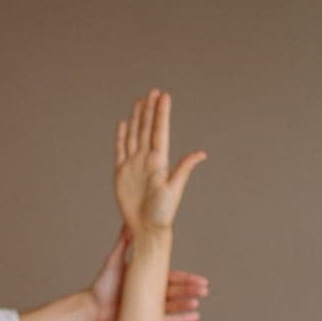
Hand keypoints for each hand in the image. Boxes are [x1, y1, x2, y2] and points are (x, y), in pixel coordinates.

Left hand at [88, 227, 208, 320]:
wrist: (92, 305)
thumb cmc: (103, 283)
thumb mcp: (115, 260)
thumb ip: (124, 243)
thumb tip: (130, 221)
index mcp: (147, 280)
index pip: (171, 277)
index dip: (186, 278)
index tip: (200, 278)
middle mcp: (151, 293)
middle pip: (176, 291)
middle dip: (191, 289)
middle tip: (205, 289)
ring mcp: (149, 307)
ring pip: (173, 305)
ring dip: (186, 303)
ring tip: (198, 300)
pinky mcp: (145, 320)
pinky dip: (181, 319)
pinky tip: (195, 316)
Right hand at [115, 89, 204, 234]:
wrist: (146, 228)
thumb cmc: (163, 213)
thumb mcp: (174, 190)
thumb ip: (184, 169)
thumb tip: (201, 153)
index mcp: (159, 161)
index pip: (159, 132)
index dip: (161, 114)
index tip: (164, 96)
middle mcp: (146, 160)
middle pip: (146, 129)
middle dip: (149, 110)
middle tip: (153, 91)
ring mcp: (133, 165)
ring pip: (134, 136)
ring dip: (137, 118)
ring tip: (139, 102)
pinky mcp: (121, 173)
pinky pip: (120, 150)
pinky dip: (121, 137)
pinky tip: (124, 124)